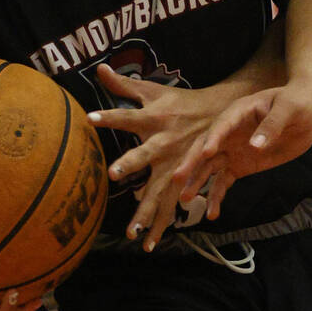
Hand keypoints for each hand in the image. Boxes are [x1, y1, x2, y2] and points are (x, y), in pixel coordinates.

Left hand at [87, 64, 238, 249]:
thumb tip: (99, 68)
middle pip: (144, 153)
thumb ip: (124, 84)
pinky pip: (173, 203)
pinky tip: (151, 242)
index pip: (127, 116)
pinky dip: (163, 222)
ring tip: (132, 234)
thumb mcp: (154, 90)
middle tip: (113, 174)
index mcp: (154, 119)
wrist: (221, 113)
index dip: (109, 115)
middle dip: (130, 163)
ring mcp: (176, 162)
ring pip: (159, 189)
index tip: (90, 117)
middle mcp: (164, 142)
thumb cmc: (179, 102)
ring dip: (146, 211)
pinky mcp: (186, 177)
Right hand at [176, 86, 311, 203]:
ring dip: (197, 182)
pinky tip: (212, 213)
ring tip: (185, 200)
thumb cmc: (296, 103)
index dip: (214, 138)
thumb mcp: (288, 110)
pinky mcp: (239, 166)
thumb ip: (272, 126)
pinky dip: (217, 196)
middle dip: (192, 162)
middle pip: (206, 147)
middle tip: (179, 178)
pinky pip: (224, 181)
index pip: (222, 125)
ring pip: (209, 167)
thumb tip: (255, 146)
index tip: (206, 153)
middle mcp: (229, 132)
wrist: (306, 114)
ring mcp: (232, 150)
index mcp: (239, 111)